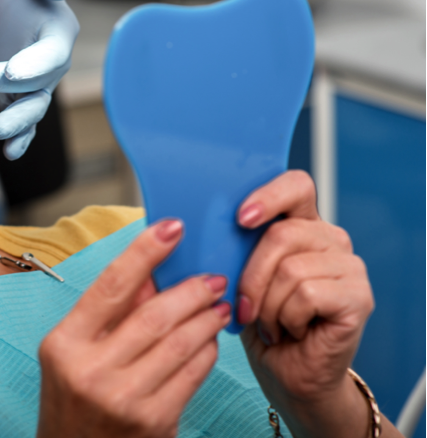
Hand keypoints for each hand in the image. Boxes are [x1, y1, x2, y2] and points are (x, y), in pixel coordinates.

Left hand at [0, 0, 78, 159]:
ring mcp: (31, 85)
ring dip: (18, 123)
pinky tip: (9, 151)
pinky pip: (22, 123)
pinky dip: (20, 140)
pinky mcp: (13, 99)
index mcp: (56, 31)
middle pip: (37, 84)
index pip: (52, 53)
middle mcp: (48, 62)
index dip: (36, 64)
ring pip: (32, 109)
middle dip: (9, 89)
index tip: (13, 71)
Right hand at [37, 220, 231, 437]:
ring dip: (206, 318)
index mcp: (64, 344)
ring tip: (218, 305)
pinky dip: (207, 351)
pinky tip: (210, 339)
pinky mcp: (154, 422)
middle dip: (190, 290)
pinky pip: (192, 374)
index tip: (171, 227)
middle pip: (153, 315)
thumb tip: (153, 271)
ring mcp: (124, 398)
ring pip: (180, 343)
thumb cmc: (74, 400)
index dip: (144, 252)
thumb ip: (110, 312)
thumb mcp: (75, 351)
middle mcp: (90, 371)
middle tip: (212, 277)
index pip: (110, 286)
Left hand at [236, 170, 377, 437]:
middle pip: (282, 234)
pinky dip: (287, 318)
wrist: (287, 374)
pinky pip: (307, 294)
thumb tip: (201, 229)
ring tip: (272, 323)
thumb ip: (234, 248)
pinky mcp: (358, 297)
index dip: (269, 196)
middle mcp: (330, 239)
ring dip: (268, 305)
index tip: (242, 218)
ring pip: (291, 269)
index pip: (295, 185)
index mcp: (301, 224)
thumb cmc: (260, 324)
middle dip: (251, 276)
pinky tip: (291, 330)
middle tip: (244, 306)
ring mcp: (349, 266)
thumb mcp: (238, 278)